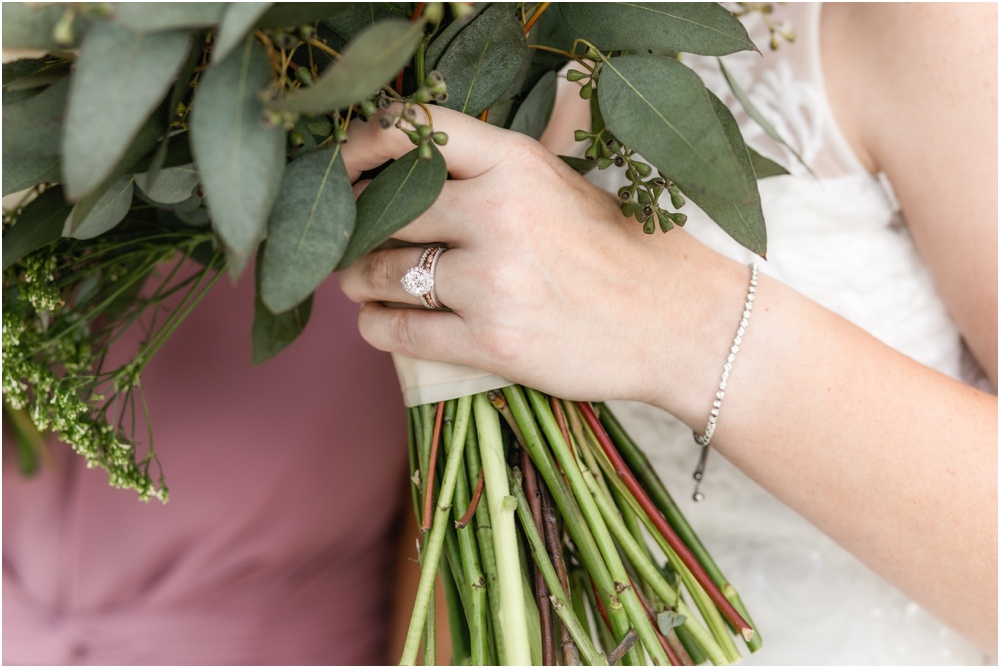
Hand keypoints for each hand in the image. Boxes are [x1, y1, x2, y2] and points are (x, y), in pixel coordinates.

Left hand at [338, 106, 746, 407]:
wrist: (678, 323)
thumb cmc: (618, 251)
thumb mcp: (563, 182)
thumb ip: (493, 168)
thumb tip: (408, 168)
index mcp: (517, 162)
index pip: (416, 131)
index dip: (362, 144)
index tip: (341, 166)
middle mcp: (499, 212)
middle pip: (385, 209)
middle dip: (357, 227)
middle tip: (354, 241)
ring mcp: (493, 281)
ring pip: (380, 272)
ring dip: (360, 279)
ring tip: (366, 282)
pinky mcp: (491, 343)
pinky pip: (398, 331)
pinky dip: (376, 327)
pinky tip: (379, 322)